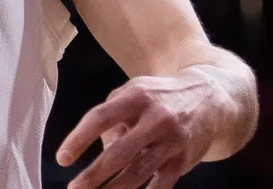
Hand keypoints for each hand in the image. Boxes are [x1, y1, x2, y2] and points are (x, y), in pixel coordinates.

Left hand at [55, 68, 230, 188]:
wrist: (211, 98)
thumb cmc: (160, 97)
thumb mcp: (135, 93)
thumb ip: (113, 117)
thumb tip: (100, 151)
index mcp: (137, 96)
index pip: (101, 118)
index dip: (79, 139)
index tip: (62, 159)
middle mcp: (156, 118)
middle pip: (119, 152)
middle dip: (93, 175)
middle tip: (74, 188)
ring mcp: (171, 140)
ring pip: (138, 173)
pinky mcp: (183, 160)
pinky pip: (159, 185)